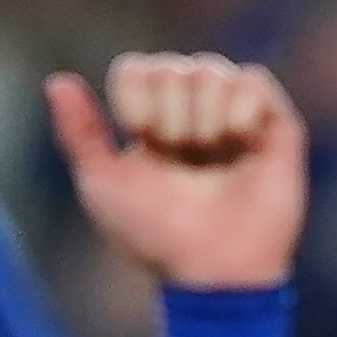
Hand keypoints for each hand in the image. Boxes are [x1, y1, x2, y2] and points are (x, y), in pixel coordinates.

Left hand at [45, 54, 305, 290]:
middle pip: (171, 68)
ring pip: (211, 70)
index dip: (134, 99)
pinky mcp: (278, 128)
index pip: (137, 69)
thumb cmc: (157, 234)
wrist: (213, 268)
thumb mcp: (103, 183)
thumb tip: (58, 81)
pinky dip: (240, 104)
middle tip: (183, 156)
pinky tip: (237, 139)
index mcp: (154, 121)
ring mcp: (239, 118)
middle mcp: (196, 113)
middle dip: (170, 113)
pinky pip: (253, 79)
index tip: (143, 140)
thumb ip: (79, 133)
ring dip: (203, 114)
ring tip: (211, 153)